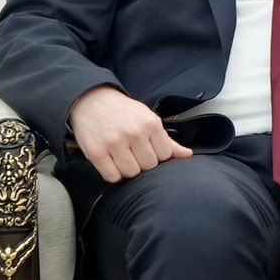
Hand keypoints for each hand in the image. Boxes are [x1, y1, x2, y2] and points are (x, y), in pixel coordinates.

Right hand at [68, 86, 193, 183]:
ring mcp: (114, 143)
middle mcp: (134, 133)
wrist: (92, 102)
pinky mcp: (96, 153)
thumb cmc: (124, 112)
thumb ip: (168, 140)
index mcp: (150, 124)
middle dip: (144, 163)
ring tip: (124, 158)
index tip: (150, 150)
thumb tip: (187, 155)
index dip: (158, 155)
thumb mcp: (148, 119)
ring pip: (131, 173)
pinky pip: (112, 177)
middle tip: (135, 154)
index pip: (165, 155)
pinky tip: (113, 163)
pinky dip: (114, 174)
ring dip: (129, 170)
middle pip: (149, 166)